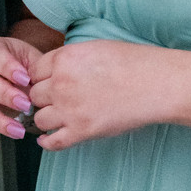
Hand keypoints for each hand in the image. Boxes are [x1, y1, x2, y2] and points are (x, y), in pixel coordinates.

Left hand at [29, 40, 170, 150]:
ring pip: (39, 118)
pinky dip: (47, 143)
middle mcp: (61, 83)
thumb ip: (70, 58)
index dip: (42, 77)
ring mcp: (69, 109)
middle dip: (43, 97)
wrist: (156, 83)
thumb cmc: (133, 63)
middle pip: (34, 95)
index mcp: (64, 59)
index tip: (49, 83)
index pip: (35, 71)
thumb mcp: (95, 48)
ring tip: (56, 118)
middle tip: (54, 100)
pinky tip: (47, 140)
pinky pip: (53, 142)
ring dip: (46, 118)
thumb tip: (56, 70)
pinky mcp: (81, 131)